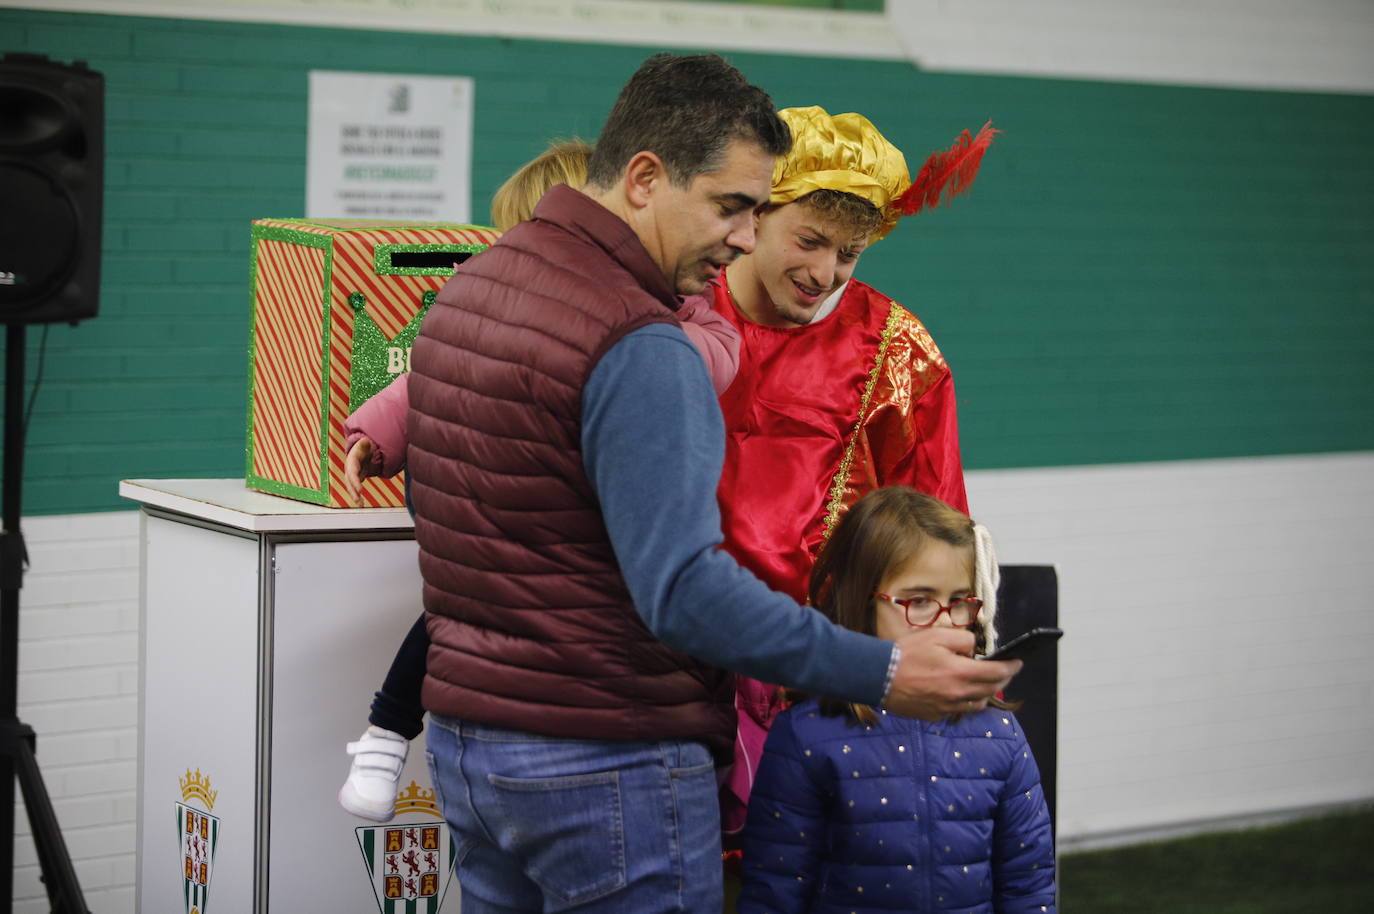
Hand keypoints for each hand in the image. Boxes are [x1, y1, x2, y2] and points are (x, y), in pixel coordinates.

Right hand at [343, 437, 373, 506]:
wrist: (358, 451)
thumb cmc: (362, 447)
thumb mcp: (364, 443)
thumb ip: (365, 442)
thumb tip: (366, 440)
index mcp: (352, 462)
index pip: (352, 473)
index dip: (355, 481)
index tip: (360, 489)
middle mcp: (349, 470)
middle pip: (349, 482)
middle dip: (353, 491)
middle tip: (358, 500)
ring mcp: (351, 476)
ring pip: (351, 488)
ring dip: (355, 496)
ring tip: (360, 505)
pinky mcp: (355, 480)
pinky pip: (355, 489)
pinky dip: (357, 496)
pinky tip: (361, 504)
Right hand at [882, 626, 1021, 720]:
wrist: (879, 676)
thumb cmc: (906, 653)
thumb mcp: (937, 635)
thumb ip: (963, 639)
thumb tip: (973, 650)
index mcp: (961, 673)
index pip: (997, 673)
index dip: (1011, 667)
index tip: (1018, 663)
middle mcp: (958, 694)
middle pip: (990, 690)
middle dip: (1002, 680)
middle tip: (1005, 672)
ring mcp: (946, 708)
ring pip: (976, 705)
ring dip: (984, 694)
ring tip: (981, 684)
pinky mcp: (934, 715)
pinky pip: (955, 710)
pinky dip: (961, 702)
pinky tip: (954, 692)